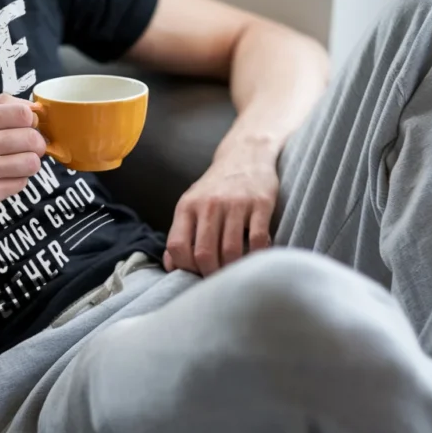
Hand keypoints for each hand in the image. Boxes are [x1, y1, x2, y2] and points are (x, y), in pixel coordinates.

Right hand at [0, 93, 45, 224]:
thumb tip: (34, 108)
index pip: (23, 113)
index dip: (32, 122)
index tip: (28, 128)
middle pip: (32, 139)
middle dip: (35, 145)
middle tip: (26, 150)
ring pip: (31, 163)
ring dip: (27, 165)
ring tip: (12, 166)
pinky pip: (20, 185)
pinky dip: (15, 182)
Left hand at [164, 152, 278, 275]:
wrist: (245, 155)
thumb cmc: (216, 188)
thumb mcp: (191, 204)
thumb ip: (180, 233)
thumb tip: (170, 266)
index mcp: (187, 207)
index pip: (177, 246)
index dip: (185, 267)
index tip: (195, 272)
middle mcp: (209, 205)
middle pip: (204, 254)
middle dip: (210, 273)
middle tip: (217, 277)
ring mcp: (235, 204)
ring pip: (231, 251)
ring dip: (233, 268)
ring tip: (234, 270)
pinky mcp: (261, 204)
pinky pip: (258, 239)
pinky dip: (256, 255)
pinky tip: (255, 256)